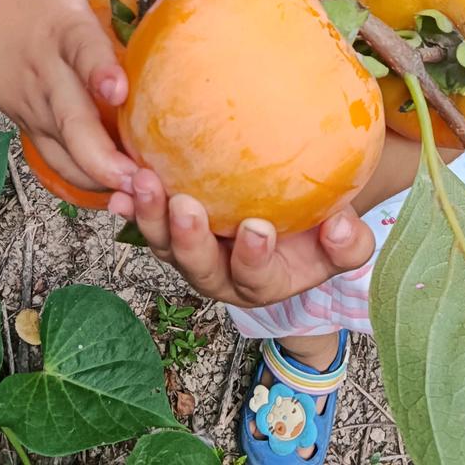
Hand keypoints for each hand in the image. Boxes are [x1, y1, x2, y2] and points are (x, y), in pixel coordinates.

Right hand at [0, 0, 150, 191]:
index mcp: (59, 28)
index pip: (80, 50)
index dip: (98, 70)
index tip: (118, 89)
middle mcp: (46, 73)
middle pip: (71, 122)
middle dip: (103, 156)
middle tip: (142, 181)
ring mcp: (36, 103)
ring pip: (65, 152)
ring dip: (99, 178)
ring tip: (141, 201)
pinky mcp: (32, 121)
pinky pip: (60, 158)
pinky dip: (86, 180)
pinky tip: (122, 199)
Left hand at [109, 169, 375, 306]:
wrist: (290, 222)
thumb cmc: (317, 232)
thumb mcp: (342, 242)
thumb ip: (347, 242)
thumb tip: (340, 226)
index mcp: (262, 281)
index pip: (254, 277)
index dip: (253, 258)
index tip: (257, 229)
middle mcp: (219, 273)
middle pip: (197, 266)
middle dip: (188, 239)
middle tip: (185, 206)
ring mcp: (188, 252)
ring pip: (163, 243)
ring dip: (150, 216)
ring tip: (143, 182)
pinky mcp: (167, 227)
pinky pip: (143, 220)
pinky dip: (128, 205)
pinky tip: (117, 186)